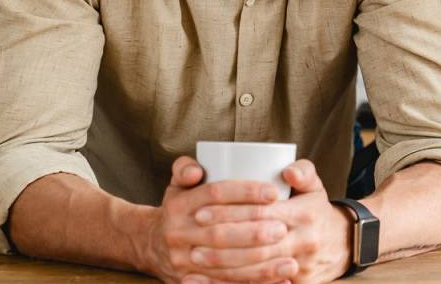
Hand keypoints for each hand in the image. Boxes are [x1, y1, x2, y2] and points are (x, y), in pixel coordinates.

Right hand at [141, 156, 291, 283]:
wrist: (149, 244)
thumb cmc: (178, 206)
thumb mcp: (177, 183)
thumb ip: (186, 168)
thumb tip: (196, 171)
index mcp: (179, 205)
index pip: (215, 193)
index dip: (245, 192)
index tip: (274, 193)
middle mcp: (178, 233)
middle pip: (220, 233)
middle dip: (254, 232)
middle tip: (283, 228)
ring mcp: (182, 261)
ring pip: (224, 265)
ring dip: (259, 266)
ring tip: (290, 261)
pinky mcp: (190, 282)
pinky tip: (279, 282)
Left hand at [183, 161, 351, 283]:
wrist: (341, 245)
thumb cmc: (316, 211)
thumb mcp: (315, 187)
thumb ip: (304, 171)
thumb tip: (287, 170)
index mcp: (305, 213)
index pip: (261, 212)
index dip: (229, 212)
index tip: (201, 210)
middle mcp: (303, 240)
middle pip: (254, 243)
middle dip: (220, 240)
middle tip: (192, 236)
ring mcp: (301, 265)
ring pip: (255, 268)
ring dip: (222, 264)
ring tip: (194, 257)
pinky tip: (210, 282)